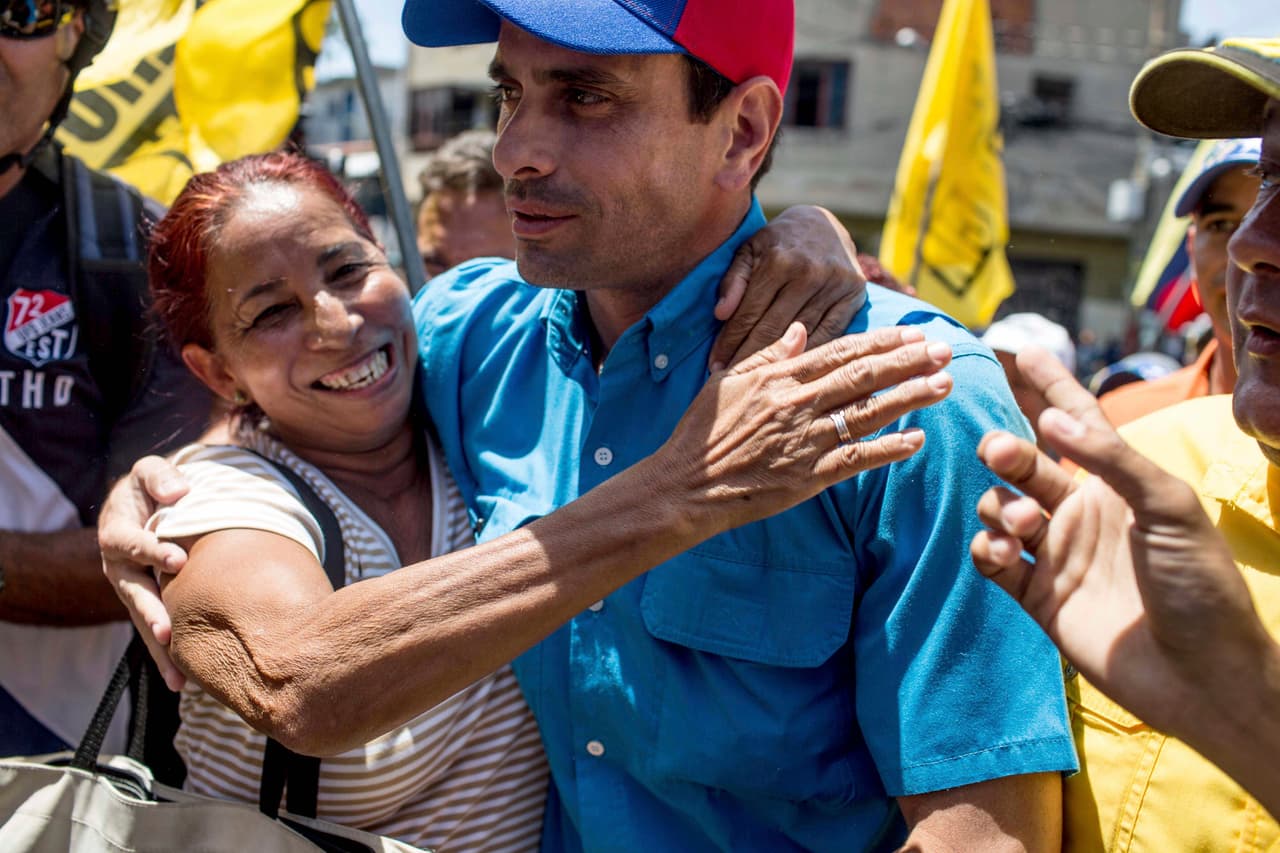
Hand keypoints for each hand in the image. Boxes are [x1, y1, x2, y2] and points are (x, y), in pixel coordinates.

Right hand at [99, 455, 192, 689]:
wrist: (146, 504)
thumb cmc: (151, 486)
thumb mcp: (150, 472)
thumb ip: (162, 477)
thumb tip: (179, 492)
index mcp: (118, 534)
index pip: (133, 544)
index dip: (153, 550)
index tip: (178, 559)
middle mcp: (119, 568)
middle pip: (134, 593)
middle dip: (152, 613)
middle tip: (169, 632)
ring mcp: (132, 589)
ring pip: (144, 621)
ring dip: (159, 647)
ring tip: (178, 674)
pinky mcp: (149, 603)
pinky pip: (155, 631)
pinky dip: (167, 656)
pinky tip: (182, 681)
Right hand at [665, 322, 952, 533]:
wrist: (685, 486)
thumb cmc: (702, 433)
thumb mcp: (728, 381)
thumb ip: (769, 355)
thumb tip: (801, 330)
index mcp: (780, 379)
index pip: (841, 352)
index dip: (881, 341)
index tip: (912, 333)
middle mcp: (797, 405)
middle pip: (864, 377)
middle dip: (909, 362)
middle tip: (944, 349)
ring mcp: (805, 441)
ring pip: (869, 413)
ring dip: (911, 398)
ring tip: (944, 384)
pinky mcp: (809, 477)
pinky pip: (857, 459)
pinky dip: (889, 449)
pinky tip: (917, 439)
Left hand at [709, 206, 864, 370]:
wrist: (825, 225)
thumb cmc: (779, 242)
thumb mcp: (750, 249)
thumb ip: (733, 279)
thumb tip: (720, 313)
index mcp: (779, 260)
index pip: (748, 312)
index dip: (729, 341)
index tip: (713, 365)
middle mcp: (809, 273)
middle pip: (772, 329)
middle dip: (747, 357)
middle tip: (729, 381)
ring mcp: (834, 286)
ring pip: (799, 336)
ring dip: (775, 362)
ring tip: (755, 381)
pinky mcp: (854, 296)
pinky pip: (829, 335)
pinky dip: (809, 354)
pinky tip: (791, 370)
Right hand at [969, 348, 1267, 740]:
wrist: (1200, 675)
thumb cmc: (1200, 584)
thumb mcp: (1170, 507)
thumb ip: (1111, 460)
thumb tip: (1052, 421)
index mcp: (1118, 486)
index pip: (1076, 423)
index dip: (1048, 386)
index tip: (1015, 350)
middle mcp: (1081, 513)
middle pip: (1025, 463)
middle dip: (1004, 449)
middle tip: (997, 449)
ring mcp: (1056, 555)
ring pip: (999, 508)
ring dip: (998, 506)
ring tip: (1021, 527)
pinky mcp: (1036, 597)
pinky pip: (991, 561)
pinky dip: (984, 550)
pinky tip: (998, 553)